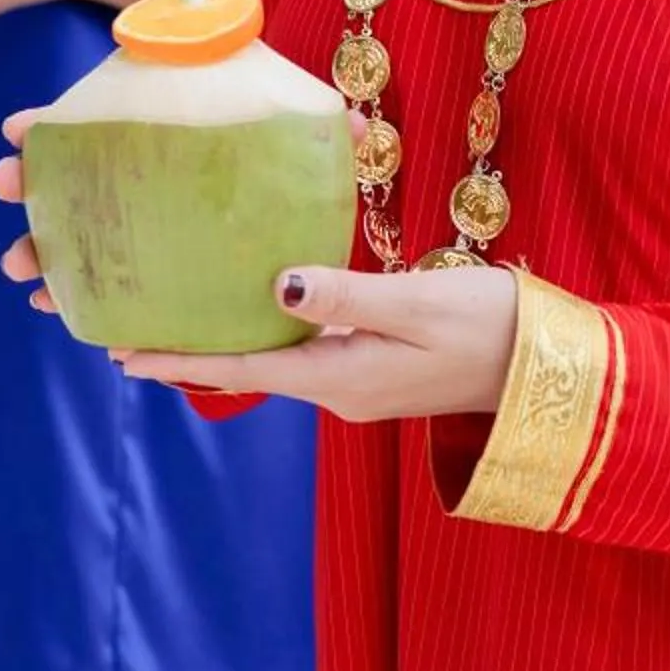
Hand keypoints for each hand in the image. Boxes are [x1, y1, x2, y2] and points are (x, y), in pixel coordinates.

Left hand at [0, 122, 518, 417]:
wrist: (548, 367)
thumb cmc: (490, 329)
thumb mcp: (418, 304)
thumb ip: (347, 294)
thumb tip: (277, 285)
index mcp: (341, 377)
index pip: (241, 368)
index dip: (180, 360)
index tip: (121, 354)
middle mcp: (340, 385)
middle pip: (248, 365)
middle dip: (189, 349)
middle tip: (128, 328)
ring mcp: (361, 378)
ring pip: (276, 355)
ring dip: (227, 337)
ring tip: (178, 311)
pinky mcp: (380, 363)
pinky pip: (309, 346)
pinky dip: (273, 327)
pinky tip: (261, 301)